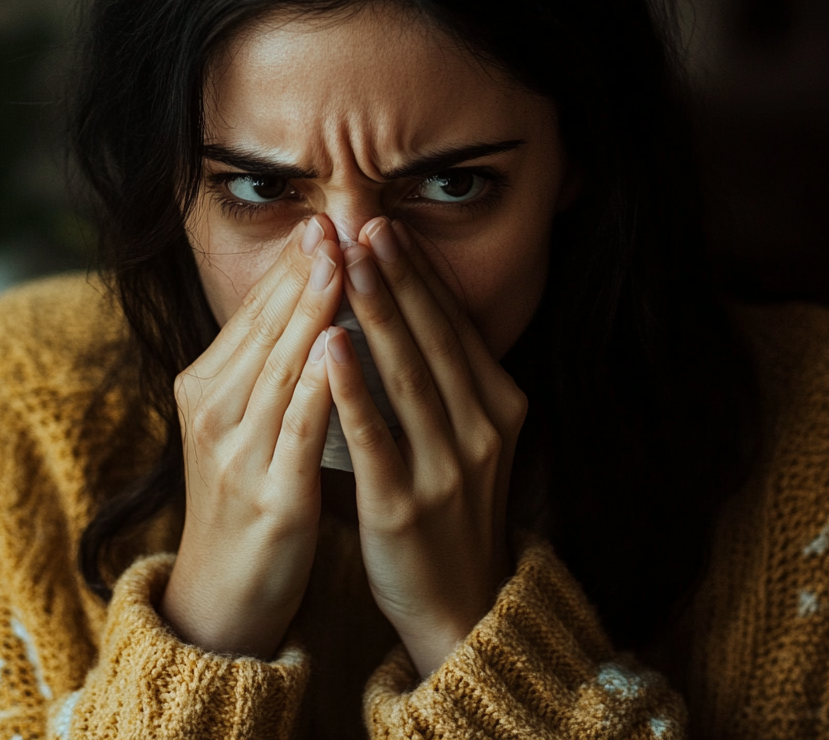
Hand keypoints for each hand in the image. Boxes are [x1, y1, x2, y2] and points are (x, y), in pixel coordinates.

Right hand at [161, 214, 342, 659]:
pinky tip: (341, 346)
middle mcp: (214, 411)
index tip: (322, 222)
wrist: (224, 593)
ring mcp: (238, 452)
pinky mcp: (270, 493)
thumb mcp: (241, 422)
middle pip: (265, 328)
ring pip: (280, 365)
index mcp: (206, 388)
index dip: (289, 266)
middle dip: (302, 271)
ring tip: (341, 262)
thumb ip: (266, 364)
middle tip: (334, 220)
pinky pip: (297, 426)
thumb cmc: (244, 496)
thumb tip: (304, 301)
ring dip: (311, 310)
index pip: (252, 313)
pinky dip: (318, 383)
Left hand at [325, 218, 527, 677]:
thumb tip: (407, 304)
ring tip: (348, 262)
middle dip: (398, 277)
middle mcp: (482, 428)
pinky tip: (330, 345)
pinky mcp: (404, 505)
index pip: (453, 324)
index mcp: (498, 404)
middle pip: (433, 338)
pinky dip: (352, 387)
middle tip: (367, 224)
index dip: (420, 274)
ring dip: (379, 313)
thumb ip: (445, 375)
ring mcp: (447, 467)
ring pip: (408, 375)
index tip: (387, 226)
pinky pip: (375, 436)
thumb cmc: (451, 507)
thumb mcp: (468, 435)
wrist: (461, 604)